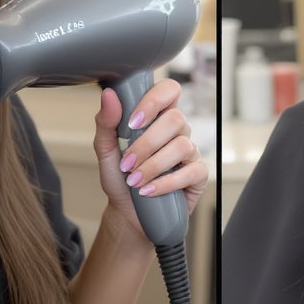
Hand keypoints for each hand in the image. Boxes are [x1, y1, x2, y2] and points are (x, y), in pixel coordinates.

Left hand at [93, 79, 208, 242]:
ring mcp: (190, 151)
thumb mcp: (105, 149)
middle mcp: (177, 130)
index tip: (132, 122)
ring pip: (182, 146)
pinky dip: (165, 183)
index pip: (168, 90)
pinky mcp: (198, 174)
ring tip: (134, 180)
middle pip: (176, 119)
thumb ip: (106, 122)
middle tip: (127, 162)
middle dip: (147, 143)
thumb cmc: (120, 178)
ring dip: (152, 166)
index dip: (154, 100)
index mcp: (157, 116)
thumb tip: (109, 95)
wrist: (128, 213)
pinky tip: (148, 191)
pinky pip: (190, 172)